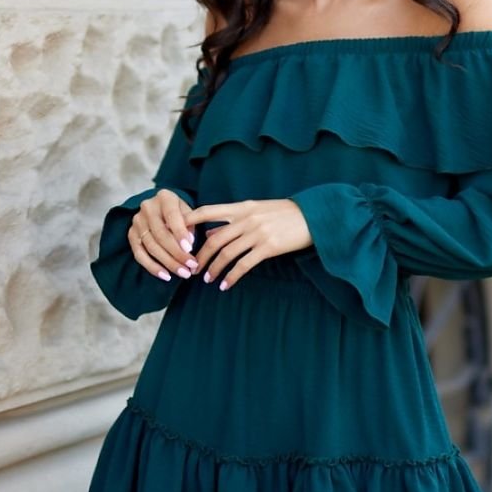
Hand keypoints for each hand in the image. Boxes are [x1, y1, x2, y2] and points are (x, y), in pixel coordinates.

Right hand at [129, 189, 201, 280]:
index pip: (171, 216)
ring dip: (168, 263)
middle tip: (191, 267)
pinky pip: (139, 254)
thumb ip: (191, 224)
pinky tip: (166, 276)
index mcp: (165, 197)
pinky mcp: (131, 234)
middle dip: (177, 253)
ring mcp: (137, 221)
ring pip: (151, 246)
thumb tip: (189, 242)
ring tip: (183, 273)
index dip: (180, 233)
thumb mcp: (190, 212)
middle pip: (160, 234)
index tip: (190, 249)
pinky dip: (152, 267)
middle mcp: (147, 207)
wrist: (162, 209)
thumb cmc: (181, 212)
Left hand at [183, 198, 312, 290]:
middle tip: (191, 269)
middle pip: (214, 239)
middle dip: (199, 256)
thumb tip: (211, 231)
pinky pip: (244, 264)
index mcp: (242, 207)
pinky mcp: (269, 247)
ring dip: (214, 269)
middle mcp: (247, 218)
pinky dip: (232, 276)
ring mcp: (257, 233)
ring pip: (226, 253)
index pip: (207, 211)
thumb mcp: (258, 210)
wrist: (314, 216)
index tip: (177, 237)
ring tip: (208, 280)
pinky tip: (226, 284)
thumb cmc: (285, 214)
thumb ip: (234, 219)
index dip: (189, 222)